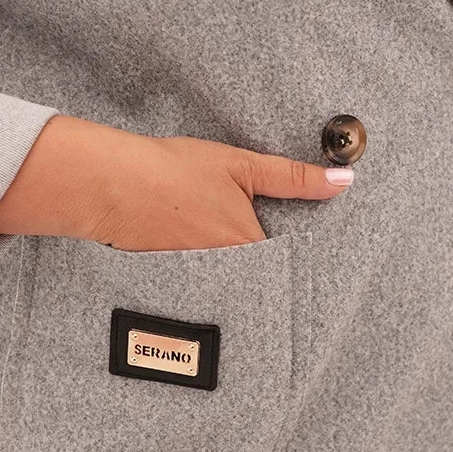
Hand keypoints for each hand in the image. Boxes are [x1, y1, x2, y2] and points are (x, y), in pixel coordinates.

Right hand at [0, 116, 353, 249]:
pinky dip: (203, 274)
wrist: (108, 183)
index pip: (286, 264)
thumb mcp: (242, 165)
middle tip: (258, 252)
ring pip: (229, 284)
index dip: (293, 257)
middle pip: (258, 280)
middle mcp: (226, 274)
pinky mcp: (169, 283)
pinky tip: (191, 250)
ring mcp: (195, 282)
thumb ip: (295, 177)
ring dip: (234, 274)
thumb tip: (344, 180)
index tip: (298, 251)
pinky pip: (199, 286)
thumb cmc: (174, 170)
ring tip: (221, 246)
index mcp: (248, 247)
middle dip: (266, 272)